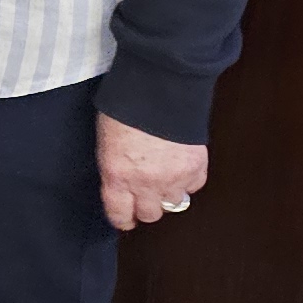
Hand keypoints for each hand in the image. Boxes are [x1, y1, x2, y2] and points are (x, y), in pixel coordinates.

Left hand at [97, 113, 208, 231]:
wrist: (159, 85)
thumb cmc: (126, 105)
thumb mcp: (106, 139)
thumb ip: (115, 166)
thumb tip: (121, 181)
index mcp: (116, 175)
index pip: (119, 215)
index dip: (123, 217)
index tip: (126, 216)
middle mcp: (145, 184)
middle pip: (150, 214)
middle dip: (147, 205)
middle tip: (147, 193)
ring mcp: (173, 178)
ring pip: (174, 204)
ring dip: (169, 192)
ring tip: (166, 175)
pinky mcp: (195, 167)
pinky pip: (194, 186)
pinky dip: (189, 179)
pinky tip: (182, 164)